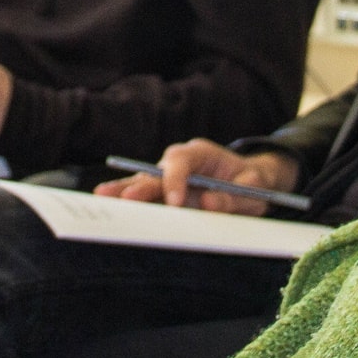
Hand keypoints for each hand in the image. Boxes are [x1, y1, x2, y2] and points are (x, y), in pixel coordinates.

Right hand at [94, 138, 300, 214]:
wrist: (253, 181)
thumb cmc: (253, 182)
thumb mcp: (254, 189)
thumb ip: (234, 197)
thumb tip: (208, 204)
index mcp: (201, 152)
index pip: (181, 160)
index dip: (175, 180)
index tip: (176, 202)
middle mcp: (180, 162)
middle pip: (156, 170)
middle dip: (141, 184)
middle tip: (127, 199)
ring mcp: (169, 177)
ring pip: (145, 182)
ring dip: (126, 191)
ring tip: (103, 197)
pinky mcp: (166, 194)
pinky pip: (147, 197)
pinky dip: (130, 201)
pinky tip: (110, 205)